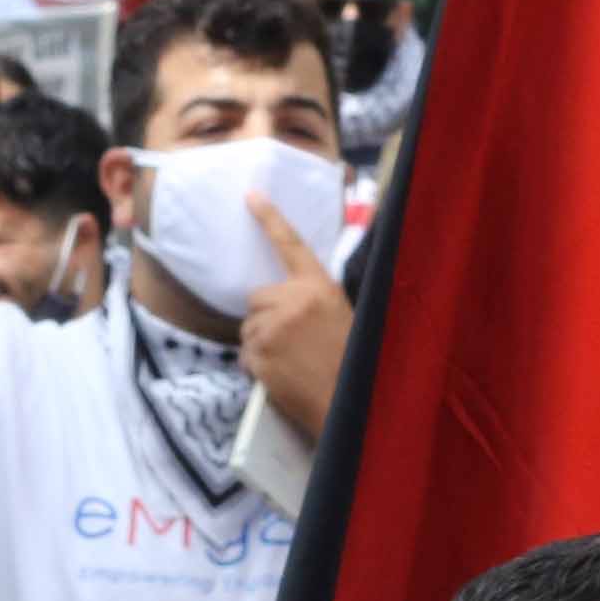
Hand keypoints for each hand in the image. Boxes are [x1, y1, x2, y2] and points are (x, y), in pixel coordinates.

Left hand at [238, 198, 352, 441]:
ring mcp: (273, 329)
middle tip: (288, 340)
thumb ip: (314, 301)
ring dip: (261, 344)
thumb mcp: (344, 318)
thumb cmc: (354, 364)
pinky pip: (245, 356)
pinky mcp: (260, 356)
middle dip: (264, 317)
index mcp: (320, 287)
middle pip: (256, 298)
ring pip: (248, 329)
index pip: (291, 245)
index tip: (250, 195)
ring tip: (290, 362)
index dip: (269, 218)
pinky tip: (281, 377)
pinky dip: (257, 367)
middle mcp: (294, 301)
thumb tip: (290, 299)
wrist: (352, 405)